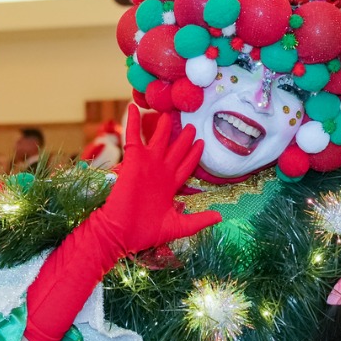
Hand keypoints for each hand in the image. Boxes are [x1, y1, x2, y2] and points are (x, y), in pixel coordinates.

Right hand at [96, 106, 220, 254]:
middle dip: (183, 138)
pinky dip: (134, 122)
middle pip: (175, 149)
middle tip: (191, 124)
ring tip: (168, 113)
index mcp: (170, 185)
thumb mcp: (178, 226)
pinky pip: (134, 137)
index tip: (202, 143)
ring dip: (163, 127)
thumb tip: (220, 217)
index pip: (186, 165)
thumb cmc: (145, 232)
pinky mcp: (133, 161)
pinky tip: (134, 107)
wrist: (121, 233)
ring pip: (158, 140)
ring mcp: (147, 165)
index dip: (194, 154)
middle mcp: (161, 172)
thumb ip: (198, 220)